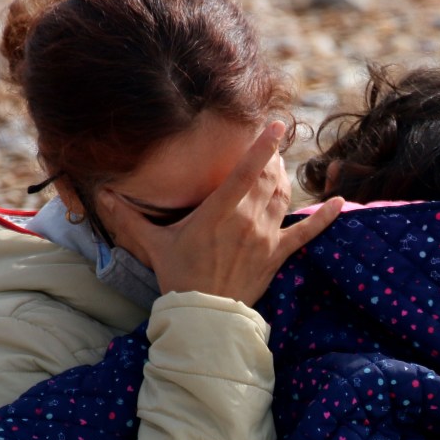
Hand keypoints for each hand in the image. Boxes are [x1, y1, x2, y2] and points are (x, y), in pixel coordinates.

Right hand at [96, 121, 343, 306]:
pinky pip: (306, 233)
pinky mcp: (277, 256)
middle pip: (268, 178)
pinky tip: (340, 202)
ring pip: (285, 197)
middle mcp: (246, 221)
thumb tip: (99, 198)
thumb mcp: (153, 245)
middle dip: (272, 159)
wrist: (204, 314)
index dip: (262, 145)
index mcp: (218, 212)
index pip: (244, 170)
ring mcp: (265, 238)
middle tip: (270, 146)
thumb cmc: (178, 277)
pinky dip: (325, 217)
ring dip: (287, 177)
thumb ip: (128, 218)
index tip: (275, 124)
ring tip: (283, 164)